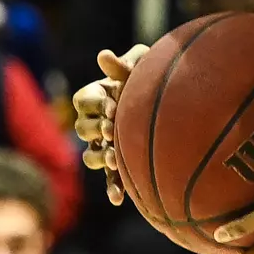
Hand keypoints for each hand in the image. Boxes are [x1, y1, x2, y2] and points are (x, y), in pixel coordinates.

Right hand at [74, 45, 150, 204]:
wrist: (170, 100)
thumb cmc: (150, 78)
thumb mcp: (141, 67)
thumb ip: (123, 64)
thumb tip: (103, 55)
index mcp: (98, 97)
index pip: (83, 101)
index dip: (95, 105)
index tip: (112, 105)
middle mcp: (97, 121)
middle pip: (84, 128)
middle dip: (96, 129)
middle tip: (112, 129)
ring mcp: (106, 144)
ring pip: (92, 156)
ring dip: (102, 157)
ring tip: (117, 159)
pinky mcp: (120, 163)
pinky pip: (111, 178)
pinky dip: (113, 187)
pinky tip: (118, 198)